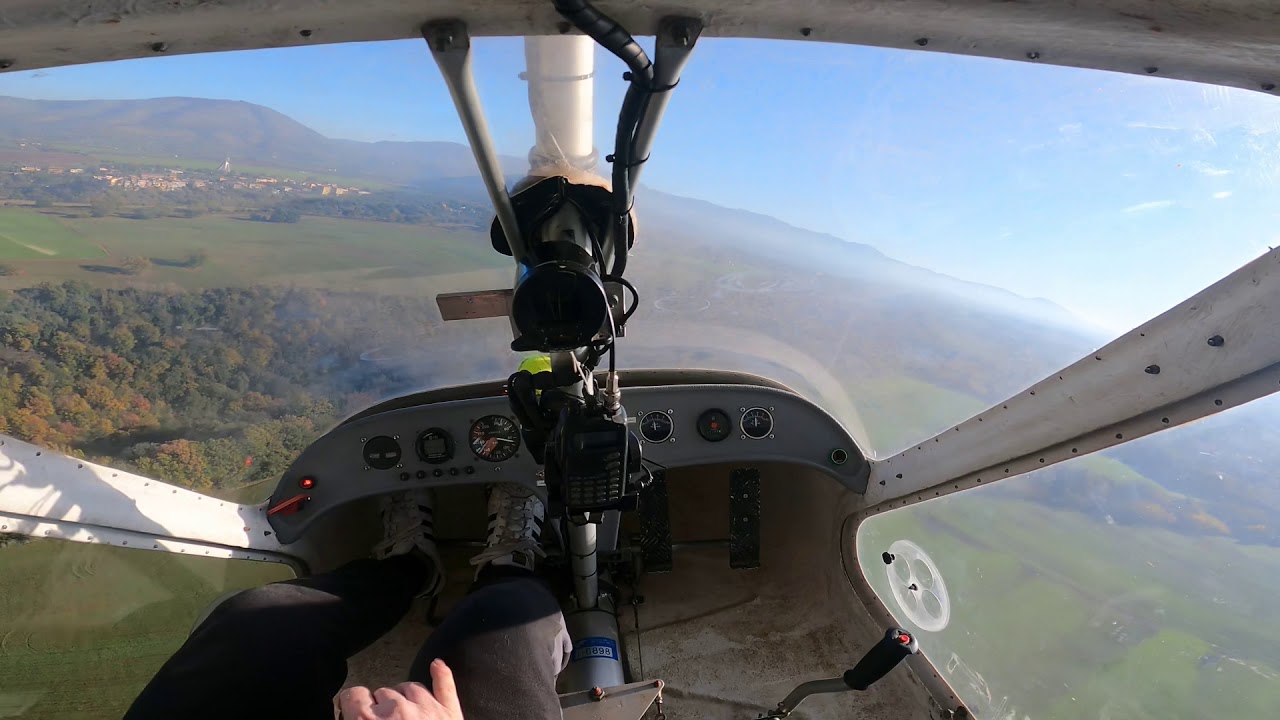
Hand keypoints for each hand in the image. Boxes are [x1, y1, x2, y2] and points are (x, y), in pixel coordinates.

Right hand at [335, 659, 463, 719]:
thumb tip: (349, 714)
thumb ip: (354, 718)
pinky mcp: (450, 713)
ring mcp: (426, 708)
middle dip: (380, 706)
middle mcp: (397, 708)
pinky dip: (441, 674)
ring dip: (404, 697)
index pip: (353, 695)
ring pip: (409, 687)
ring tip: (402, 713)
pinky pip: (445, 685)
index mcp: (369, 719)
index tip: (354, 711)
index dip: (353, 705)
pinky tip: (436, 664)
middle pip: (382, 693)